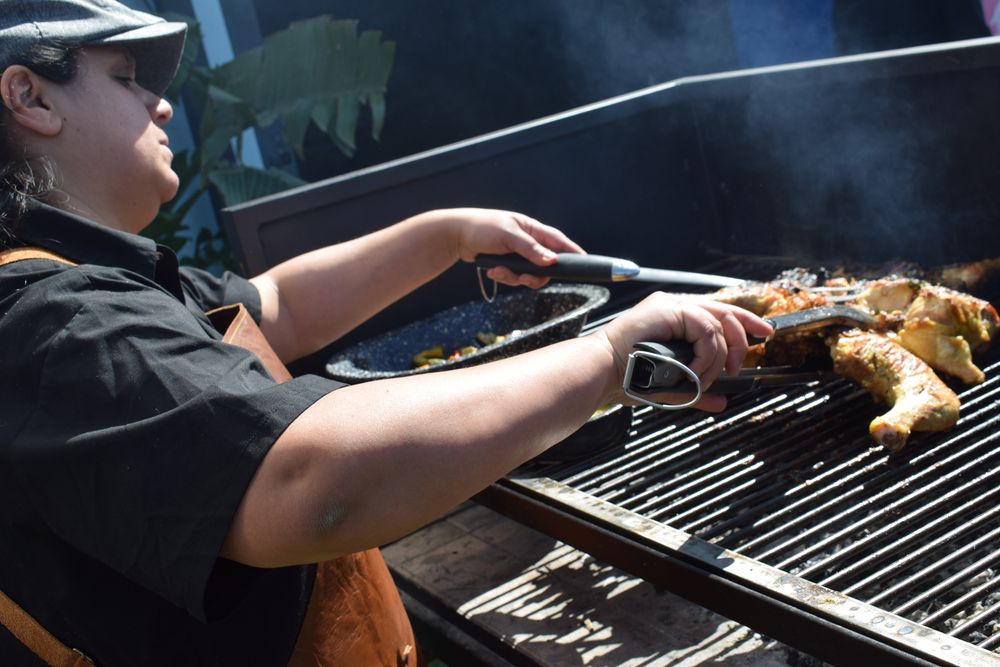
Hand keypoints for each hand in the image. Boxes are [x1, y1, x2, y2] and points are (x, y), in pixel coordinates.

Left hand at [442, 208, 583, 288]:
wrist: (456, 235)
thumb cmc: (482, 227)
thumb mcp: (508, 237)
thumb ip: (530, 249)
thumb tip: (551, 261)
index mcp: (532, 229)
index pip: (559, 242)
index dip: (573, 253)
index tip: (585, 263)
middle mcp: (529, 242)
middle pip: (547, 265)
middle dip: (534, 275)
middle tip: (522, 277)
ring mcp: (519, 254)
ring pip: (530, 275)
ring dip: (516, 278)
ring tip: (499, 271)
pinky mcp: (509, 264)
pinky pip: (515, 277)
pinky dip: (505, 277)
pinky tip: (492, 271)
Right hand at [597, 293, 773, 411]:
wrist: (602, 374)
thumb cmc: (626, 378)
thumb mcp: (671, 386)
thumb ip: (697, 393)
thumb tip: (721, 402)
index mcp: (674, 321)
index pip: (718, 314)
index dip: (746, 322)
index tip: (765, 335)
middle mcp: (674, 307)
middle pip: (725, 312)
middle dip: (743, 337)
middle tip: (738, 366)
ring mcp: (671, 305)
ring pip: (718, 325)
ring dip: (716, 358)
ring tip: (701, 379)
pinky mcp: (668, 309)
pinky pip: (705, 329)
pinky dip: (705, 354)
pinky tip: (693, 370)